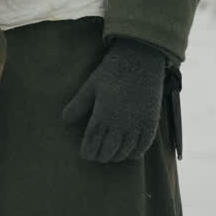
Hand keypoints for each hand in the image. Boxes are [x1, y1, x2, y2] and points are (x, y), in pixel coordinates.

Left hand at [61, 37, 165, 162]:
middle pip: (108, 150)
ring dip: (117, 156)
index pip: (92, 143)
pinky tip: (129, 153)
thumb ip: (79, 105)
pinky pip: (143, 146)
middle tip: (96, 156)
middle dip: (101, 155)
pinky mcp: (151, 122)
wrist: (141, 58)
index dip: (88, 152)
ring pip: (125, 151)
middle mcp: (120, 123)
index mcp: (103, 114)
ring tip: (111, 155)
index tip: (85, 155)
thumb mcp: (92, 85)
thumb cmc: (113, 71)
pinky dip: (135, 153)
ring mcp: (137, 124)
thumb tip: (64, 121)